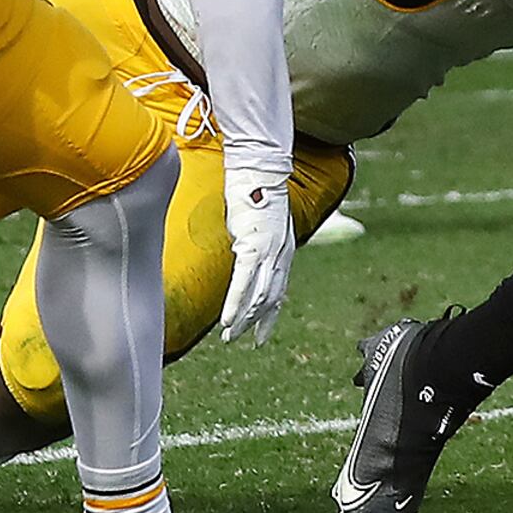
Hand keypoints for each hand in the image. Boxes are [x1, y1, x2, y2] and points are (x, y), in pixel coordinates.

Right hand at [216, 170, 296, 346]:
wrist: (259, 171)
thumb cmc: (257, 191)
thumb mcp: (263, 222)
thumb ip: (259, 240)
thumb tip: (246, 248)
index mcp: (285, 251)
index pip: (280, 291)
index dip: (271, 315)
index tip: (262, 334)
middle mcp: (281, 255)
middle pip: (271, 298)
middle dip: (256, 323)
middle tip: (243, 340)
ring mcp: (268, 253)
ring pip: (259, 296)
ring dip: (244, 319)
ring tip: (231, 336)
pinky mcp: (253, 247)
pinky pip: (244, 283)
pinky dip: (236, 303)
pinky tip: (227, 320)